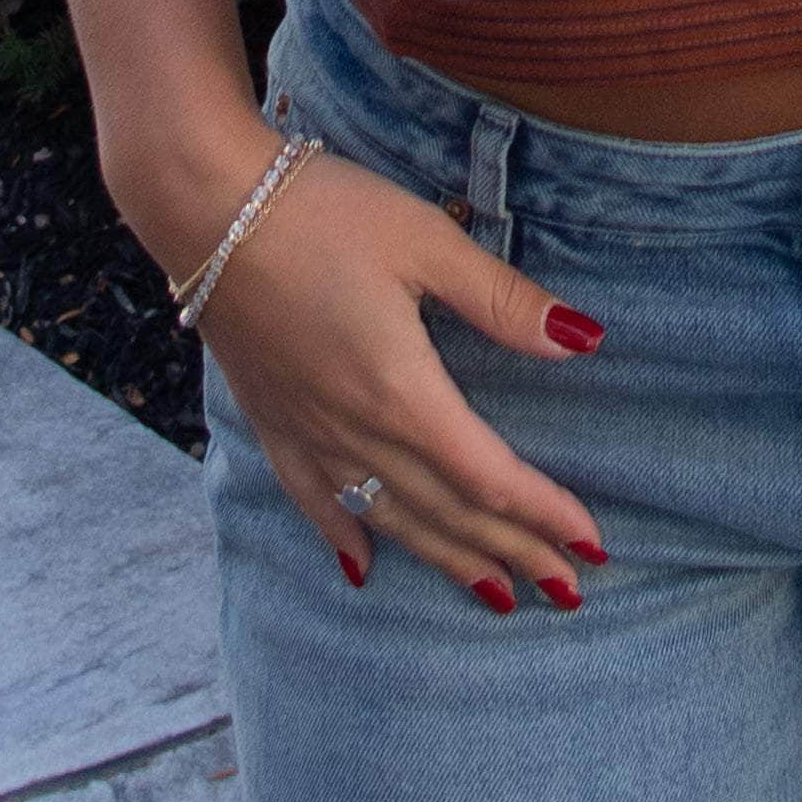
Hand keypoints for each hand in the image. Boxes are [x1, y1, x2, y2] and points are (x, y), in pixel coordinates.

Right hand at [192, 146, 609, 614]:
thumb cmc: (325, 212)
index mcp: (403, 392)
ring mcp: (309, 433)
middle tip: (568, 590)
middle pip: (449, 512)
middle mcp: (356, 430)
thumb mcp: (426, 242)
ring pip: (390, 518)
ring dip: (448, 560)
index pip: (489, 475)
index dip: (544, 513)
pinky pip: (314, 499)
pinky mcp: (272, 421)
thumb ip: (503, 301)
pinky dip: (344, 537)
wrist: (208, 205)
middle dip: (514, 552)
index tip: (593, 544)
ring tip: (496, 595)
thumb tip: (584, 340)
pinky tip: (362, 570)